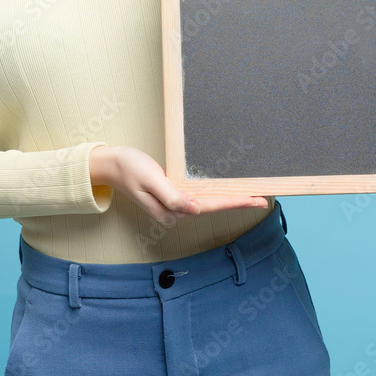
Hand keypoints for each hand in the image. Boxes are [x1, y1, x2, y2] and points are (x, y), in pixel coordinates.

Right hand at [89, 145, 268, 223]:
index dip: (234, 202)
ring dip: (230, 199)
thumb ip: (171, 196)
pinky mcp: (174, 196)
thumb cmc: (130, 168)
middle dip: (238, 202)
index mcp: (171, 208)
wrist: (111, 165)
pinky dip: (217, 194)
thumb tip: (194, 210)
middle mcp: (176, 210)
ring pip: (208, 203)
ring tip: (252, 195)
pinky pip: (200, 197)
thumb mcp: (150, 179)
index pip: (209, 207)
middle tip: (263, 198)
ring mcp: (175, 204)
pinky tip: (228, 191)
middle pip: (213, 207)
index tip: (255, 200)